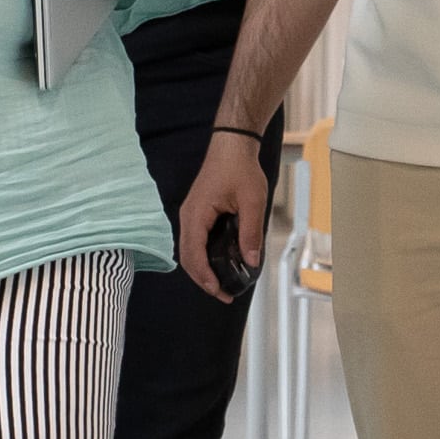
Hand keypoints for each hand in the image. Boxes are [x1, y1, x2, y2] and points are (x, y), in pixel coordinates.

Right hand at [174, 136, 270, 302]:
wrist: (232, 144)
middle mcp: (188, 217)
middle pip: (187, 258)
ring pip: (189, 251)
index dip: (205, 277)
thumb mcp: (252, 201)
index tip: (218, 291)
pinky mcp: (197, 213)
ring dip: (202, 269)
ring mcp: (191, 215)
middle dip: (203, 279)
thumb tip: (251, 261)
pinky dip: (203, 257)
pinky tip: (219, 264)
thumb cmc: (240, 168)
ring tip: (222, 284)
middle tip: (223, 294)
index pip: (194, 254)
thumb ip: (251, 232)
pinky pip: (195, 241)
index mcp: (196, 215)